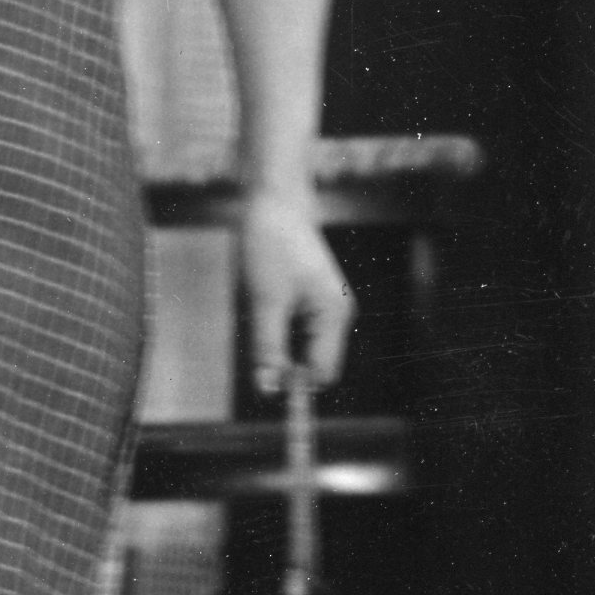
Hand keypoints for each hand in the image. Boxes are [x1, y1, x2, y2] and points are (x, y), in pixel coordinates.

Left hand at [238, 188, 355, 398]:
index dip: (295, 386)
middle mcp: (337, 314)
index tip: (264, 388)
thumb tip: (268, 390)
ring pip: (300, 346)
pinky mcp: (312, 298)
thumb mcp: (265, 301)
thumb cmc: (271, 246)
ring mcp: (327, 306)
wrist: (274, 203)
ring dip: (277, 341)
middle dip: (284, 362)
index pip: (321, 373)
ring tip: (263, 303)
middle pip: (313, 363)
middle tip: (257, 332)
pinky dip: (276, 326)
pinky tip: (265, 297)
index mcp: (334, 316)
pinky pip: (295, 329)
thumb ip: (269, 348)